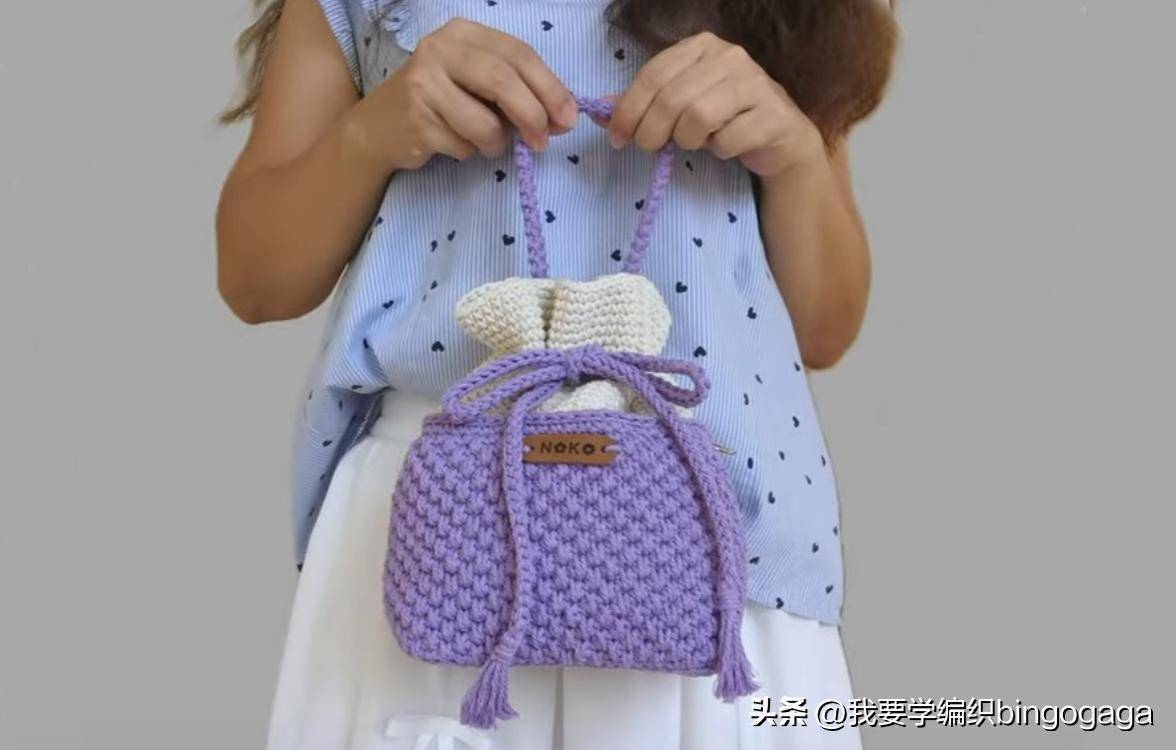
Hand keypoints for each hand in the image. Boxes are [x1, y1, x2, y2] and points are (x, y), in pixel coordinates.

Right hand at [355, 18, 577, 171]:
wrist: (380, 127)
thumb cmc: (441, 103)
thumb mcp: (477, 83)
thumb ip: (517, 90)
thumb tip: (563, 116)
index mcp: (464, 33)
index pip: (519, 54)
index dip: (550, 87)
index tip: (569, 117)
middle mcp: (440, 50)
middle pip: (504, 81)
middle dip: (533, 116)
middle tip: (544, 142)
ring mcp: (424, 84)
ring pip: (485, 123)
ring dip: (497, 143)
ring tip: (488, 143)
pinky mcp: (416, 120)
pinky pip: (465, 145)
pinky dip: (471, 152)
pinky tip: (455, 143)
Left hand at [607, 32, 825, 179]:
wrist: (780, 140)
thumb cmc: (724, 119)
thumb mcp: (679, 107)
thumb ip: (642, 105)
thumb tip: (599, 111)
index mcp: (701, 46)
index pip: (652, 75)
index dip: (627, 110)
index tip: (616, 137)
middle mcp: (730, 56)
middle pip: (672, 99)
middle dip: (652, 131)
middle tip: (651, 148)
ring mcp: (755, 83)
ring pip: (699, 117)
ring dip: (687, 140)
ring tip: (694, 143)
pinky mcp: (772, 114)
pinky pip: (728, 140)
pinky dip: (719, 151)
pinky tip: (725, 147)